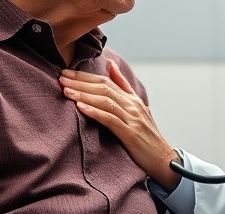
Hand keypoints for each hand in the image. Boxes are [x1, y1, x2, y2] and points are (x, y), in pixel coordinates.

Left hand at [60, 60, 180, 190]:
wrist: (163, 159)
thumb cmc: (146, 135)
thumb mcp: (136, 108)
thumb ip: (123, 86)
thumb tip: (110, 64)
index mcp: (132, 99)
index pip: (106, 81)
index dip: (85, 76)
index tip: (67, 72)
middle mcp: (132, 105)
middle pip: (104, 88)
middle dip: (80, 82)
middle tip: (61, 78)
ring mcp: (132, 118)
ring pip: (105, 101)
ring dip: (84, 95)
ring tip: (66, 91)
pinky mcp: (130, 133)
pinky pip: (110, 119)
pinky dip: (95, 112)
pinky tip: (81, 108)